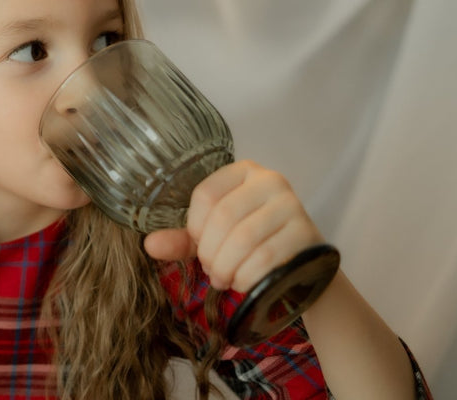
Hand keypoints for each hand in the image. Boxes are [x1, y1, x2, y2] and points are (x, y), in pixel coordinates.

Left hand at [143, 159, 324, 291]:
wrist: (301, 267)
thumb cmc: (251, 245)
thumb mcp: (213, 238)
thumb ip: (181, 239)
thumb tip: (149, 245)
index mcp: (242, 172)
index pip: (205, 194)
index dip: (195, 227)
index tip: (199, 245)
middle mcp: (270, 180)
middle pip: (223, 216)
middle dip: (210, 253)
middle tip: (212, 272)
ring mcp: (292, 204)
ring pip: (244, 238)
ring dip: (227, 267)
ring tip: (225, 279)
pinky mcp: (306, 232)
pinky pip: (266, 257)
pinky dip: (247, 277)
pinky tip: (244, 283)